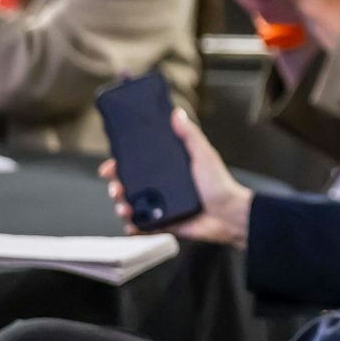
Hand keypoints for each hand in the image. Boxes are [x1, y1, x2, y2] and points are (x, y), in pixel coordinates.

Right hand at [102, 109, 251, 247]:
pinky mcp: (163, 223)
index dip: (119, 165)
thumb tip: (177, 113)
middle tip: (116, 188)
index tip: (110, 165)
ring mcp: (160, 206)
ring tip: (124, 208)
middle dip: (115, 187)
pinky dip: (133, 227)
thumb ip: (190, 135)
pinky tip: (131, 225)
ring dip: (121, 207)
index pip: (137, 165)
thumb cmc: (219, 183)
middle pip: (127, 186)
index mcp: (167, 170)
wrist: (229, 214)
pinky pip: (142, 226)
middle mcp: (160, 187)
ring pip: (130, 206)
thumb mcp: (203, 154)